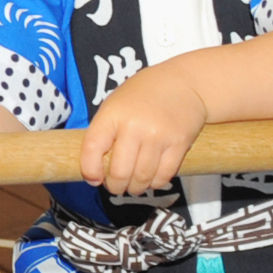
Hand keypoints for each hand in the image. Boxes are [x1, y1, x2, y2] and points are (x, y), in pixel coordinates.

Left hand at [78, 64, 208, 195]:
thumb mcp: (114, 104)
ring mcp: (158, 136)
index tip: (93, 179)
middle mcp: (134, 126)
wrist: (183, 83)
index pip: (92, 149)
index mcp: (112, 114)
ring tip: (133, 186)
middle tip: (115, 187)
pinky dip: (155, 183)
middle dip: (115, 186)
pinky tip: (150, 180)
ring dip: (135, 188)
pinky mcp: (180, 144)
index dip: (90, 170)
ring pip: (142, 177)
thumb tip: (94, 169)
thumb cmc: (142, 95)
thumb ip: (104, 132)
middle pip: (119, 171)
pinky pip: (164, 175)